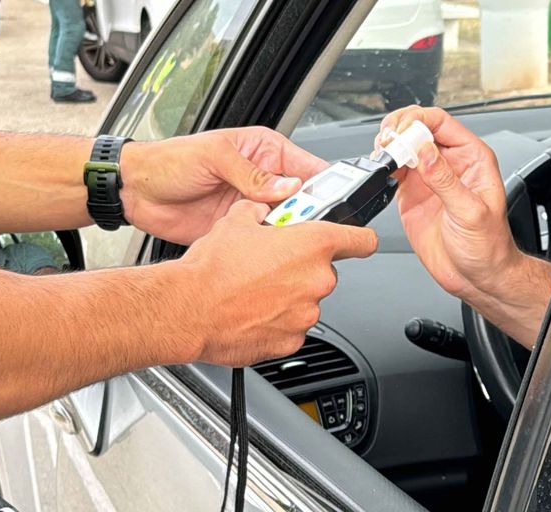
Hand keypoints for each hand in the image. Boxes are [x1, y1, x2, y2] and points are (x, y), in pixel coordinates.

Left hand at [120, 127, 327, 244]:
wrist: (136, 191)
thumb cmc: (169, 161)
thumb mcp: (214, 157)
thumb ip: (253, 175)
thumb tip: (288, 188)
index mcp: (264, 152)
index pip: (307, 168)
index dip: (325, 185)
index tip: (336, 203)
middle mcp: (263, 180)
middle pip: (303, 201)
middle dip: (311, 215)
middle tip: (312, 229)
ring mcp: (252, 207)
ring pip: (287, 225)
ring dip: (290, 234)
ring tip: (292, 242)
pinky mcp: (240, 231)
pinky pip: (264, 242)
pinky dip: (270, 249)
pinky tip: (271, 253)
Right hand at [166, 201, 377, 365]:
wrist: (188, 309)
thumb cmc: (212, 269)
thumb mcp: (237, 220)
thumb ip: (261, 211)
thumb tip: (262, 209)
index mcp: (312, 245)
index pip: (362, 240)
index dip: (360, 238)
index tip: (359, 240)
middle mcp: (316, 280)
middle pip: (324, 271)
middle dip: (302, 268)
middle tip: (272, 266)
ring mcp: (306, 313)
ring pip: (307, 300)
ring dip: (288, 295)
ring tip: (254, 290)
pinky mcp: (292, 341)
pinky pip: (292, 326)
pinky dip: (277, 321)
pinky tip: (251, 312)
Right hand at [379, 107, 550, 346]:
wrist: (475, 276)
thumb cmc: (487, 246)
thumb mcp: (470, 212)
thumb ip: (445, 180)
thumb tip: (425, 151)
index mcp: (472, 158)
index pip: (441, 122)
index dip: (418, 120)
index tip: (402, 132)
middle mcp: (449, 163)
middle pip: (418, 128)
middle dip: (398, 127)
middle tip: (387, 141)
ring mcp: (428, 177)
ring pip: (403, 145)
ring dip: (388, 144)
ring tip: (382, 153)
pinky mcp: (411, 193)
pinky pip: (394, 169)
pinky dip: (383, 165)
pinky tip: (382, 169)